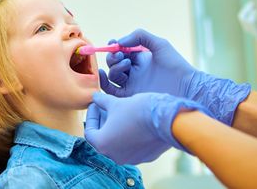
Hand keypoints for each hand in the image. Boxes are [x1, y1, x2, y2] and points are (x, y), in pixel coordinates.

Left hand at [84, 91, 209, 164]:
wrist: (167, 119)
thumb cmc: (137, 110)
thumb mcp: (115, 102)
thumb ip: (101, 101)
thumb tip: (95, 98)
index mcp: (103, 144)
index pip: (89, 131)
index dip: (91, 116)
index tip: (95, 104)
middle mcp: (115, 156)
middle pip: (103, 138)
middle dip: (102, 122)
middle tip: (105, 107)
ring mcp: (131, 158)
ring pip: (117, 143)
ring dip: (115, 129)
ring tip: (119, 113)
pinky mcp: (145, 157)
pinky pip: (132, 146)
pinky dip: (128, 135)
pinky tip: (133, 122)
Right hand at [100, 28, 250, 125]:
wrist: (186, 87)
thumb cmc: (176, 65)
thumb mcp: (159, 44)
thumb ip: (140, 36)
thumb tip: (119, 42)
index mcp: (139, 60)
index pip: (120, 52)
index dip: (114, 47)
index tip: (113, 43)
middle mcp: (133, 72)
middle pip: (113, 64)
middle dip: (113, 57)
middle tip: (121, 54)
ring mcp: (131, 85)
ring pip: (112, 76)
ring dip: (114, 67)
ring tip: (127, 63)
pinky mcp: (130, 97)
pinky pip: (111, 91)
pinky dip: (104, 83)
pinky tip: (104, 75)